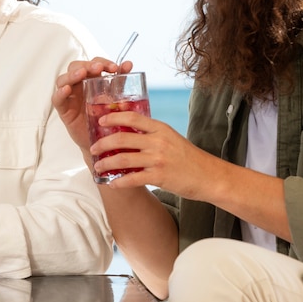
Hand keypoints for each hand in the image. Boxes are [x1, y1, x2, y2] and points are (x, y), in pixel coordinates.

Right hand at [52, 57, 132, 152]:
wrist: (102, 143)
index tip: (114, 68)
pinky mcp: (63, 110)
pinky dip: (60, 92)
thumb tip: (128, 63)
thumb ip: (120, 82)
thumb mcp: (114, 98)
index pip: (93, 63)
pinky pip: (57, 99)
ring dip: (72, 74)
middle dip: (87, 65)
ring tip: (82, 74)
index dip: (102, 62)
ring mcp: (69, 97)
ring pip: (63, 79)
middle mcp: (78, 85)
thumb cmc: (106, 118)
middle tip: (99, 68)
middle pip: (76, 67)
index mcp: (91, 80)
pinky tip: (67, 89)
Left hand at [91, 112, 213, 198]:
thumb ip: (152, 134)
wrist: (209, 176)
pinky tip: (112, 183)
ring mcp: (158, 159)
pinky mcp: (159, 177)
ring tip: (98, 166)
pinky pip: (133, 179)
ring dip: (106, 163)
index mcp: (160, 129)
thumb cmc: (189, 157)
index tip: (101, 121)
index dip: (113, 118)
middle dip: (102, 143)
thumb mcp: (171, 138)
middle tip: (93, 148)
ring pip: (123, 158)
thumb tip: (128, 132)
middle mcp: (158, 142)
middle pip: (122, 138)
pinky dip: (119, 182)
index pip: (132, 118)